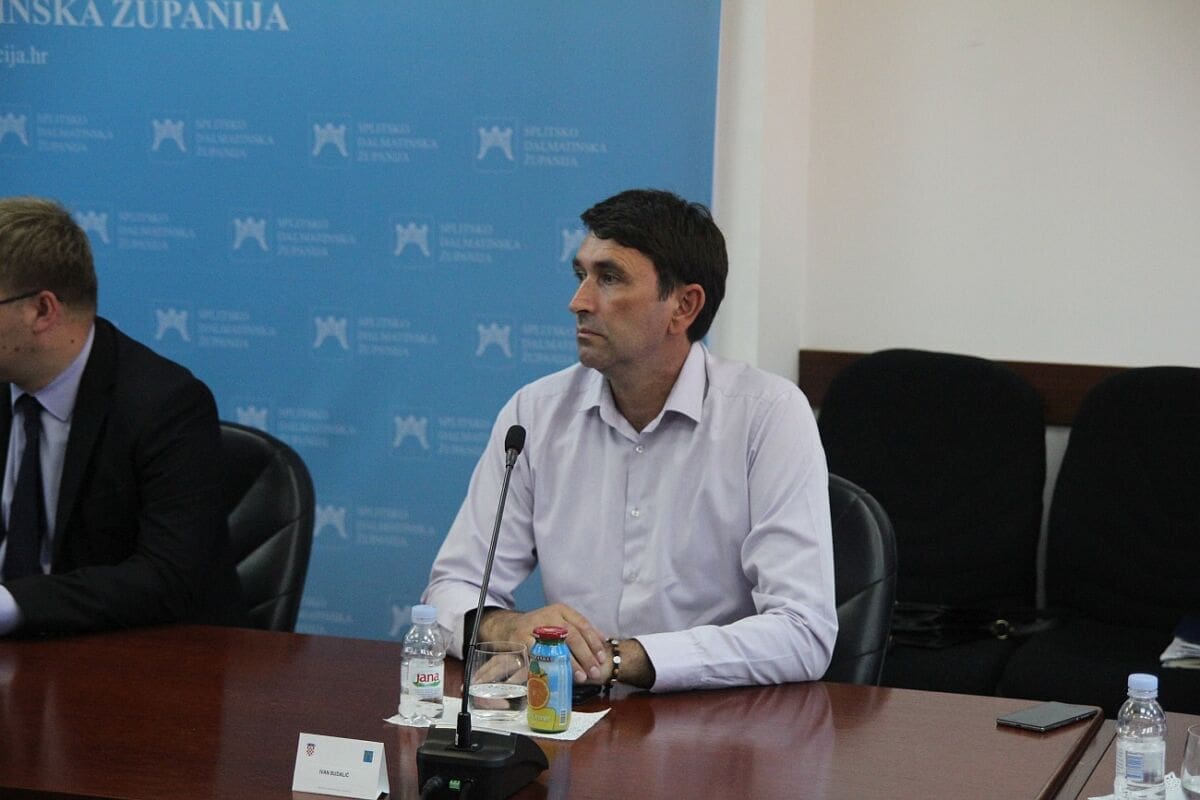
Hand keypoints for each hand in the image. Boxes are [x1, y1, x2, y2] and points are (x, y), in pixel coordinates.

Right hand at [479, 604, 608, 683]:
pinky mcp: (521, 639)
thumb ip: (578, 629)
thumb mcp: (559, 621)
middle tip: (594, 671)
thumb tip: (602, 640)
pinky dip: (549, 666)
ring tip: (581, 677)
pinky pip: (538, 655)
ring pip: (557, 646)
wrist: (508, 627)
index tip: (601, 658)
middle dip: (585, 656)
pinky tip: (557, 676)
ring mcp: (534, 626)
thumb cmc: (539, 628)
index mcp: (561, 610)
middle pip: (572, 635)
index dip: (594, 642)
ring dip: (571, 663)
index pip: (582, 625)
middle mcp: (548, 615)